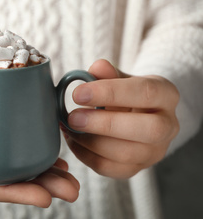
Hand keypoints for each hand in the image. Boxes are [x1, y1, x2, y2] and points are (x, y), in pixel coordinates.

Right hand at [0, 83, 78, 206]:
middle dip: (41, 184)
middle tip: (72, 188)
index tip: (46, 198)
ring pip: (12, 160)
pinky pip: (6, 137)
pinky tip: (46, 141)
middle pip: (8, 177)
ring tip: (68, 170)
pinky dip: (26, 140)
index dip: (16, 194)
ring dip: (40, 166)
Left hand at [62, 59, 179, 178]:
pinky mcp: (137, 169)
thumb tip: (96, 68)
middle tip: (73, 117)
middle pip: (148, 130)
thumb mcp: (119, 78)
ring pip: (127, 154)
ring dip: (91, 142)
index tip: (77, 94)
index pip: (145, 92)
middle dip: (105, 124)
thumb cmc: (124, 93)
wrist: (134, 115)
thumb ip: (107, 73)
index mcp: (166, 95)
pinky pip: (111, 169)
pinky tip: (73, 140)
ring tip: (69, 128)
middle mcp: (168, 125)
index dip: (110, 93)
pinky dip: (86, 155)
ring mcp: (155, 151)